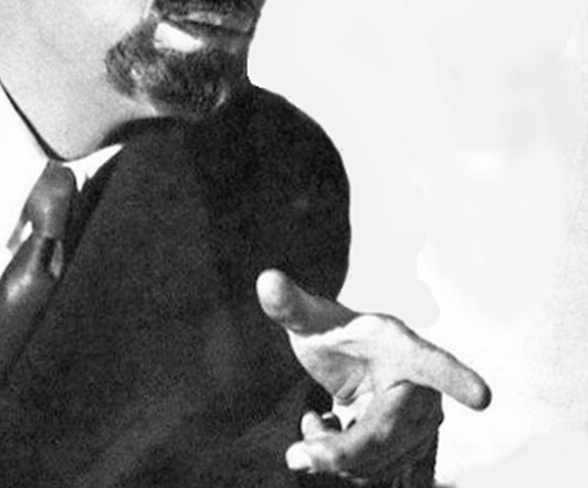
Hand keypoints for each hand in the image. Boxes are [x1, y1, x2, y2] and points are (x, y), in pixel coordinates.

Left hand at [256, 269, 490, 482]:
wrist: (354, 356)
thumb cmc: (336, 331)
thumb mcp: (312, 318)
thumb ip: (291, 306)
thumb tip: (265, 280)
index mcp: (406, 350)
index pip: (433, 364)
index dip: (455, 378)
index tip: (482, 395)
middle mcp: (423, 392)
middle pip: (385, 438)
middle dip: (339, 453)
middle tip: (294, 455)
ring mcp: (421, 427)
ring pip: (379, 465)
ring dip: (334, 457)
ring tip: (315, 422)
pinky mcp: (412, 453)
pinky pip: (378, 475)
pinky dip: (344, 465)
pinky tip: (328, 435)